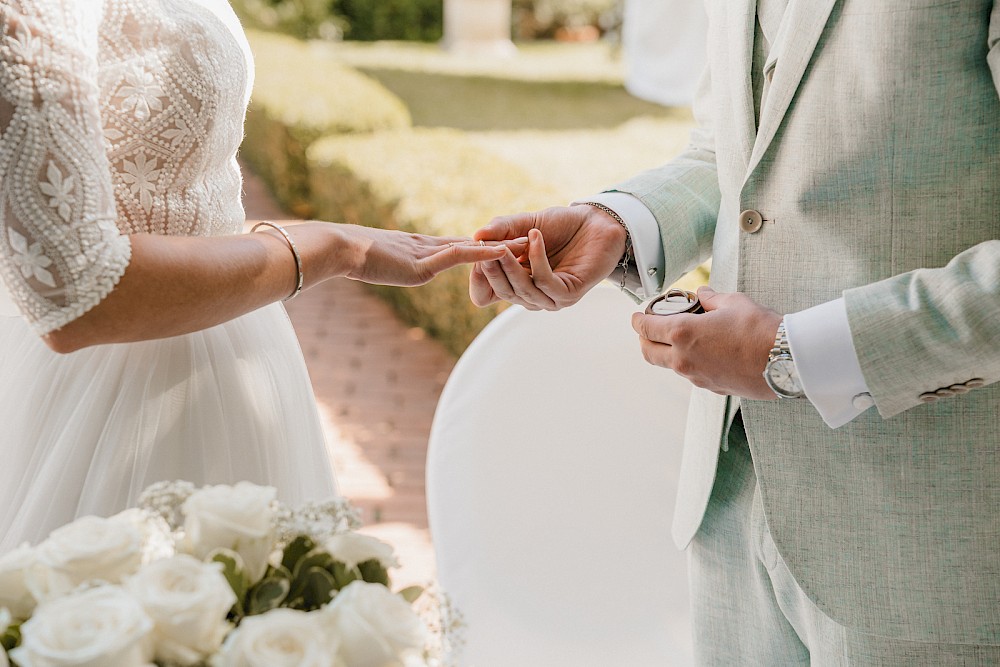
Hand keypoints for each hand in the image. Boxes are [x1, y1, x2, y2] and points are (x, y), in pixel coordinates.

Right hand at [337, 225, 523, 286]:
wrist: (335, 249)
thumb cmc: (345, 256)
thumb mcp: (370, 262)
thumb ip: (385, 263)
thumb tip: (380, 265)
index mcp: (416, 250)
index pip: (455, 247)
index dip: (480, 246)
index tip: (501, 243)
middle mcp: (425, 249)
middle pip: (470, 244)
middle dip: (498, 243)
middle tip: (526, 238)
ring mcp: (425, 255)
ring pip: (471, 249)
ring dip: (500, 247)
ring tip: (526, 243)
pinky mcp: (422, 264)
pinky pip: (458, 256)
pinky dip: (481, 254)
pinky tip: (501, 252)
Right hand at [469, 205, 626, 309]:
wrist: (596, 222)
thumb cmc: (561, 225)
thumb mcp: (523, 223)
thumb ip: (500, 229)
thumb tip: (476, 236)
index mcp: (515, 283)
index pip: (484, 296)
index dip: (478, 279)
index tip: (475, 253)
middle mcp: (531, 296)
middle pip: (502, 292)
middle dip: (492, 269)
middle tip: (486, 247)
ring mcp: (550, 298)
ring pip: (522, 289)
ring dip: (511, 265)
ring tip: (508, 244)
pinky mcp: (569, 294)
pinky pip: (544, 282)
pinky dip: (537, 259)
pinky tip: (534, 238)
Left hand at [630, 286, 781, 399]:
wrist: (786, 361)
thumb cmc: (761, 329)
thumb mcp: (734, 303)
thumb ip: (712, 299)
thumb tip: (703, 295)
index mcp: (683, 334)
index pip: (646, 328)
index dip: (638, 320)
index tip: (638, 316)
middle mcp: (683, 359)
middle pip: (648, 352)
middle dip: (644, 340)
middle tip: (649, 329)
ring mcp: (696, 376)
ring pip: (668, 365)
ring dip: (666, 352)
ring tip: (679, 339)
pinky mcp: (711, 387)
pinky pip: (690, 374)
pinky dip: (688, 362)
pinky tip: (703, 352)